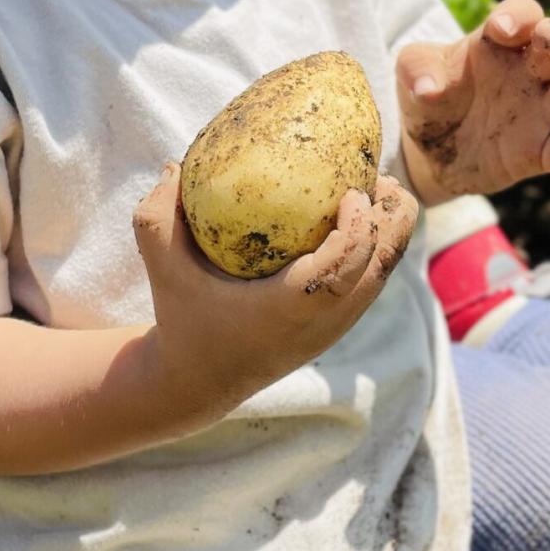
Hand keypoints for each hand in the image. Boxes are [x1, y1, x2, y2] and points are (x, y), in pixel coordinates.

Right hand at [131, 160, 418, 427]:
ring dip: (389, 231)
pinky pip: (369, 282)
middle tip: (382, 176)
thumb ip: (157, 220)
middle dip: (392, 220)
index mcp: (290, 309)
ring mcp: (334, 328)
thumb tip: (173, 167)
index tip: (354, 189)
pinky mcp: (335, 328)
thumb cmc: (183, 320)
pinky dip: (374, 247)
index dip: (360, 227)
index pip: (343, 268)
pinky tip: (358, 213)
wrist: (199, 383)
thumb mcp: (164, 272)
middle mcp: (322, 322)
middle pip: (379, 268)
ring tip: (382, 187)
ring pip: (382, 275)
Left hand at [394, 0, 549, 203]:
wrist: (426, 151)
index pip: (523, 13)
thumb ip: (418, 69)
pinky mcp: (538, 152)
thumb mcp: (412, 71)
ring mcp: (538, 111)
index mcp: (499, 41)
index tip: (501, 30)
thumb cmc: (428, 94)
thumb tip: (429, 90)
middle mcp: (528, 71)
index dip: (519, 16)